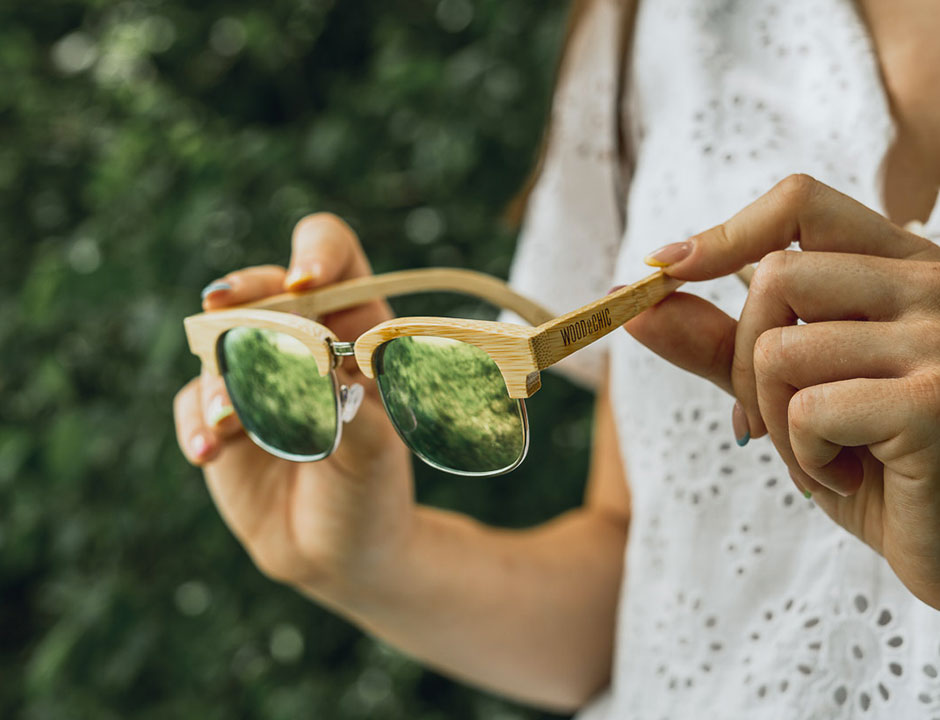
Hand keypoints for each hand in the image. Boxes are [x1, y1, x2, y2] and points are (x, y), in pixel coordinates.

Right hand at [173, 213, 412, 599]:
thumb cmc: (372, 489)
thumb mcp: (377, 451)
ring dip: (222, 376)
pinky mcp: (218, 416)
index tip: (307, 282)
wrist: (340, 550)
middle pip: (262, 286)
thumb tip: (322, 370)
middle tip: (224, 304)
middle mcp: (300, 340)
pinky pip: (194, 403)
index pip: (337, 261)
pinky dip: (198, 423)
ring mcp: (254, 374)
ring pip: (221, 344)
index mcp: (354, 328)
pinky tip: (206, 451)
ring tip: (232, 422)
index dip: (318, 253)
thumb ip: (352, 409)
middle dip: (243, 291)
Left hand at [626, 174, 939, 608]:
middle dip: (743, 361)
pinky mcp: (933, 401)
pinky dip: (805, 457)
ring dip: (775, 422)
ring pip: (780, 349)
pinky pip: (807, 409)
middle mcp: (933, 289)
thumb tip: (636, 305)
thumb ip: (723, 346)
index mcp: (903, 272)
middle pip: (776, 276)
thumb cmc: (880, 467)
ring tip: (825, 456)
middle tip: (763, 422)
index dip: (725, 232)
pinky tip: (852, 478)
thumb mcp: (793, 394)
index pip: (804, 203)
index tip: (668, 268)